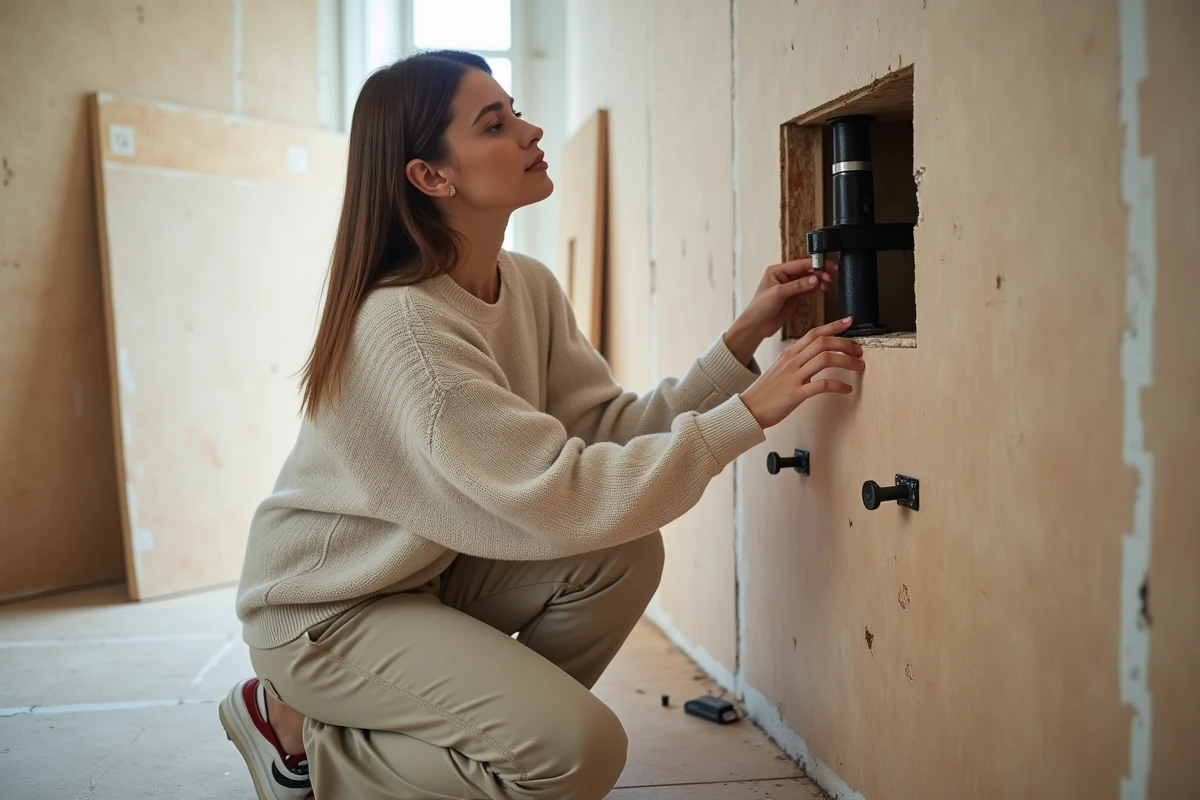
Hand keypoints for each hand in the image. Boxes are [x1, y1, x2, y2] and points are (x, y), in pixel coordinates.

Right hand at [739, 316, 863, 428]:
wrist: (749, 409)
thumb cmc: (765, 391)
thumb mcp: (780, 368)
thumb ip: (797, 361)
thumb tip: (816, 357)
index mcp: (789, 353)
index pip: (814, 333)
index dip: (833, 326)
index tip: (849, 321)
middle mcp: (792, 361)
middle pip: (823, 343)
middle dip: (846, 344)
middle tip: (859, 351)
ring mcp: (793, 377)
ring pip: (825, 359)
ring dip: (847, 361)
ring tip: (858, 366)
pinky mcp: (795, 394)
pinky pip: (822, 385)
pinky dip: (839, 385)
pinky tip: (847, 389)